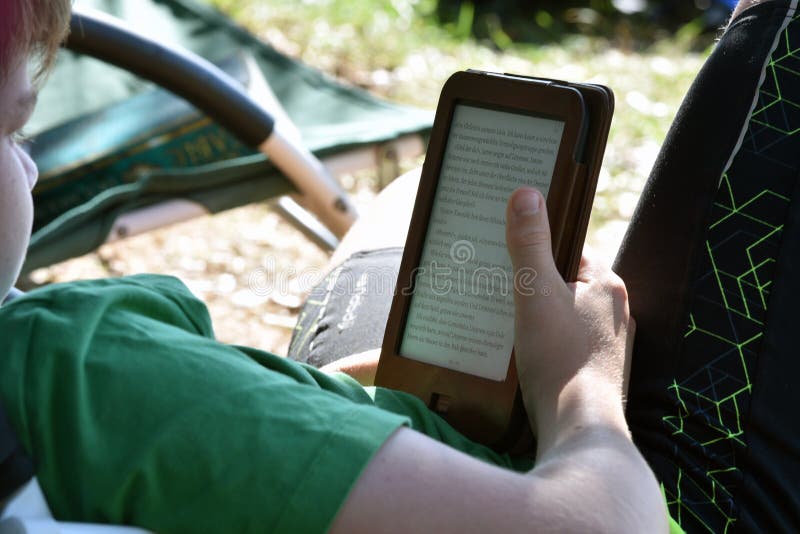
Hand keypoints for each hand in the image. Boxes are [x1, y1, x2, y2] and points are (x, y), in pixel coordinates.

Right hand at [505, 187, 633, 452]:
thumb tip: (525, 192)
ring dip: (539, 317)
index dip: (537, 251)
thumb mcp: (535, 293)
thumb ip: (529, 244)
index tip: (508, 256)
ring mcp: (609, 343)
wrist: (578, 426)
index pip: (569, 251)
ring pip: (565, 316)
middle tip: (500, 291)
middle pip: (565, 284)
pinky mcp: (598, 370)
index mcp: (607, 284)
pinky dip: (546, 343)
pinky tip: (524, 354)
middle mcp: (615, 311)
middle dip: (534, 286)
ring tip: (508, 323)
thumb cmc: (559, 357)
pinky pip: (566, 343)